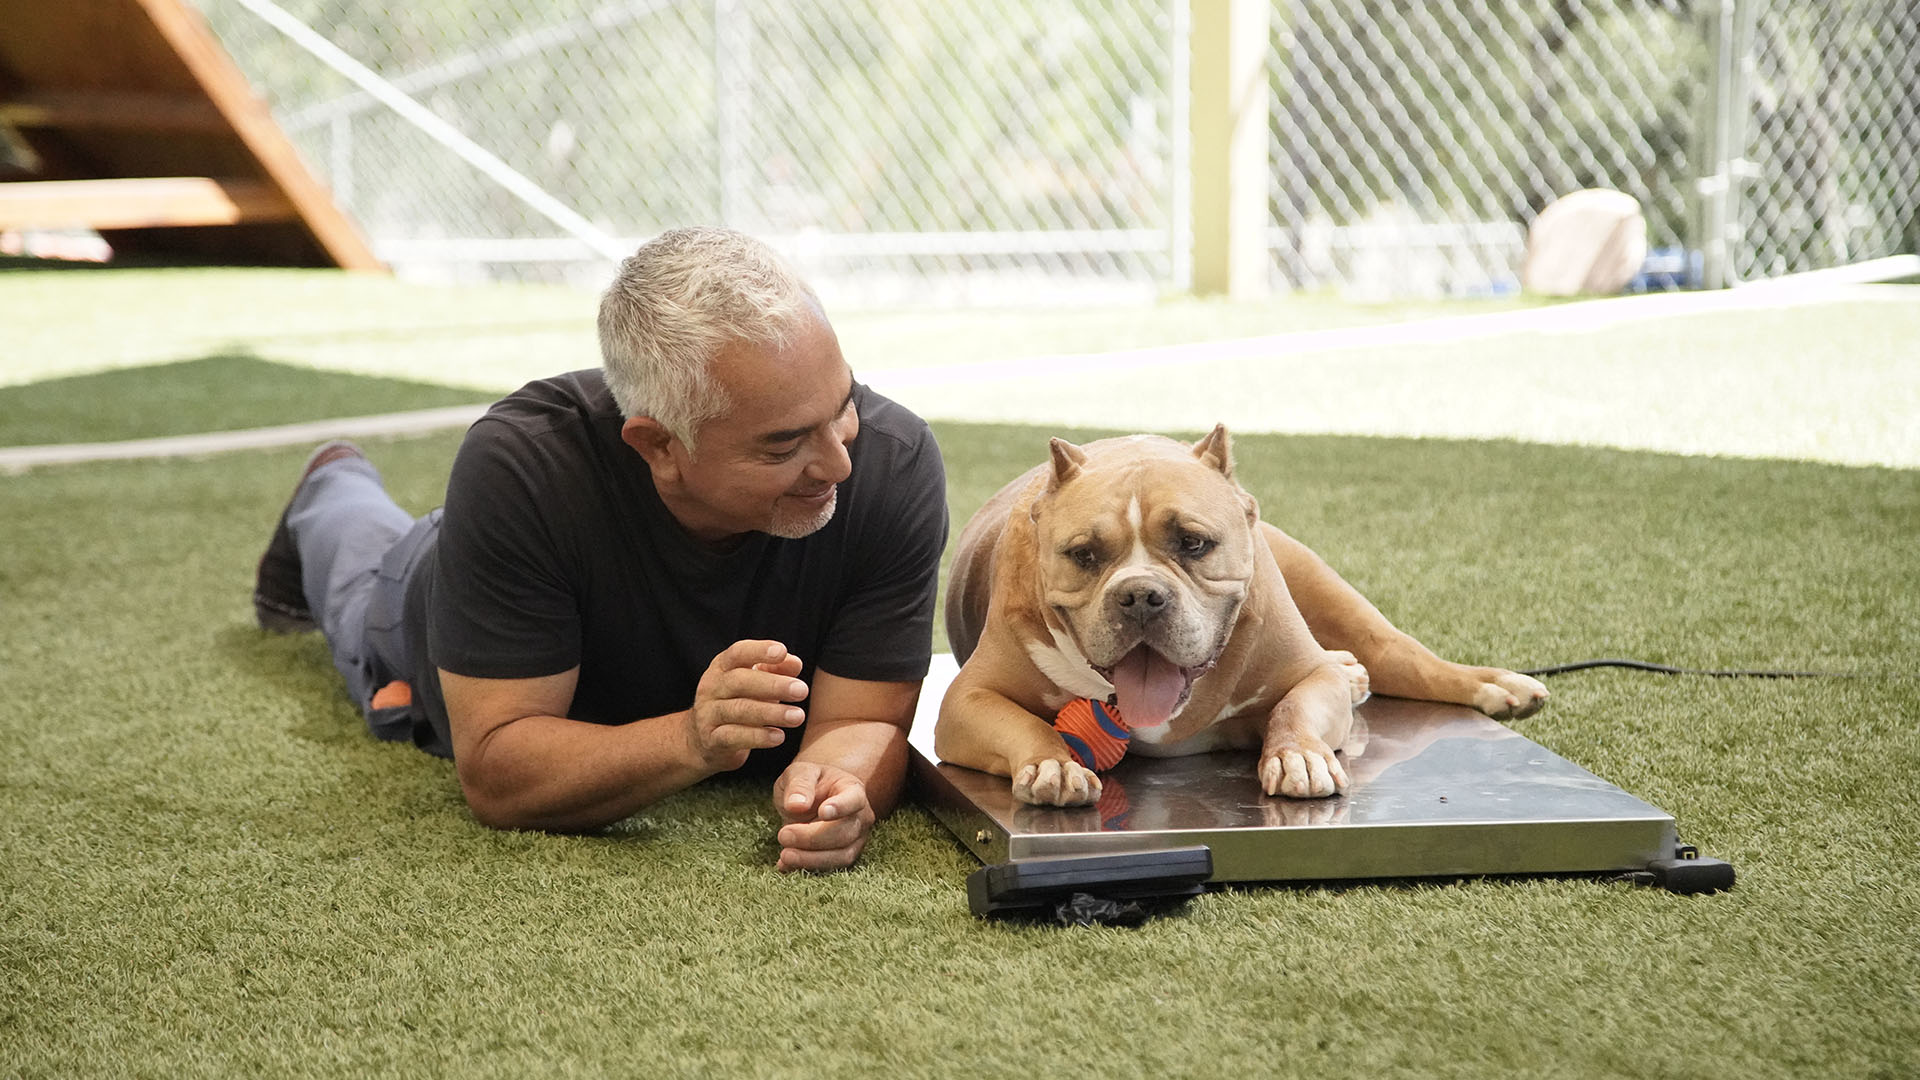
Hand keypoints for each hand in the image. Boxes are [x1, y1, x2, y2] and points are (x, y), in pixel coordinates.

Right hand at [686, 640, 808, 772]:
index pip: (738, 653)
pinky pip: (733, 737)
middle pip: (740, 681)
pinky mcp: (711, 740)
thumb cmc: (737, 702)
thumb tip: (795, 663)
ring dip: (771, 713)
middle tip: (802, 690)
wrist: (703, 741)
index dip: (759, 650)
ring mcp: (708, 714)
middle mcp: (711, 687)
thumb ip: (775, 670)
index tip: (782, 651)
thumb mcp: (755, 683)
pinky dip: (758, 737)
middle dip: (773, 685)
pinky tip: (779, 737)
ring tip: (798, 716)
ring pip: (739, 710)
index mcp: (722, 667)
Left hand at [771, 762, 875, 871]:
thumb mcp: (799, 772)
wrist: (810, 798)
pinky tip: (785, 864)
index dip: (841, 807)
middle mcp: (860, 816)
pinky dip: (806, 868)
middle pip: (845, 833)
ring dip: (811, 859)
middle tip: (783, 835)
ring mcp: (855, 839)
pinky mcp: (843, 856)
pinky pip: (830, 868)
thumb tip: (796, 805)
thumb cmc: (808, 782)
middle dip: (812, 838)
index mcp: (852, 789)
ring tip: (784, 855)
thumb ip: (799, 784)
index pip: (853, 800)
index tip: (822, 812)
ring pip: (842, 856)